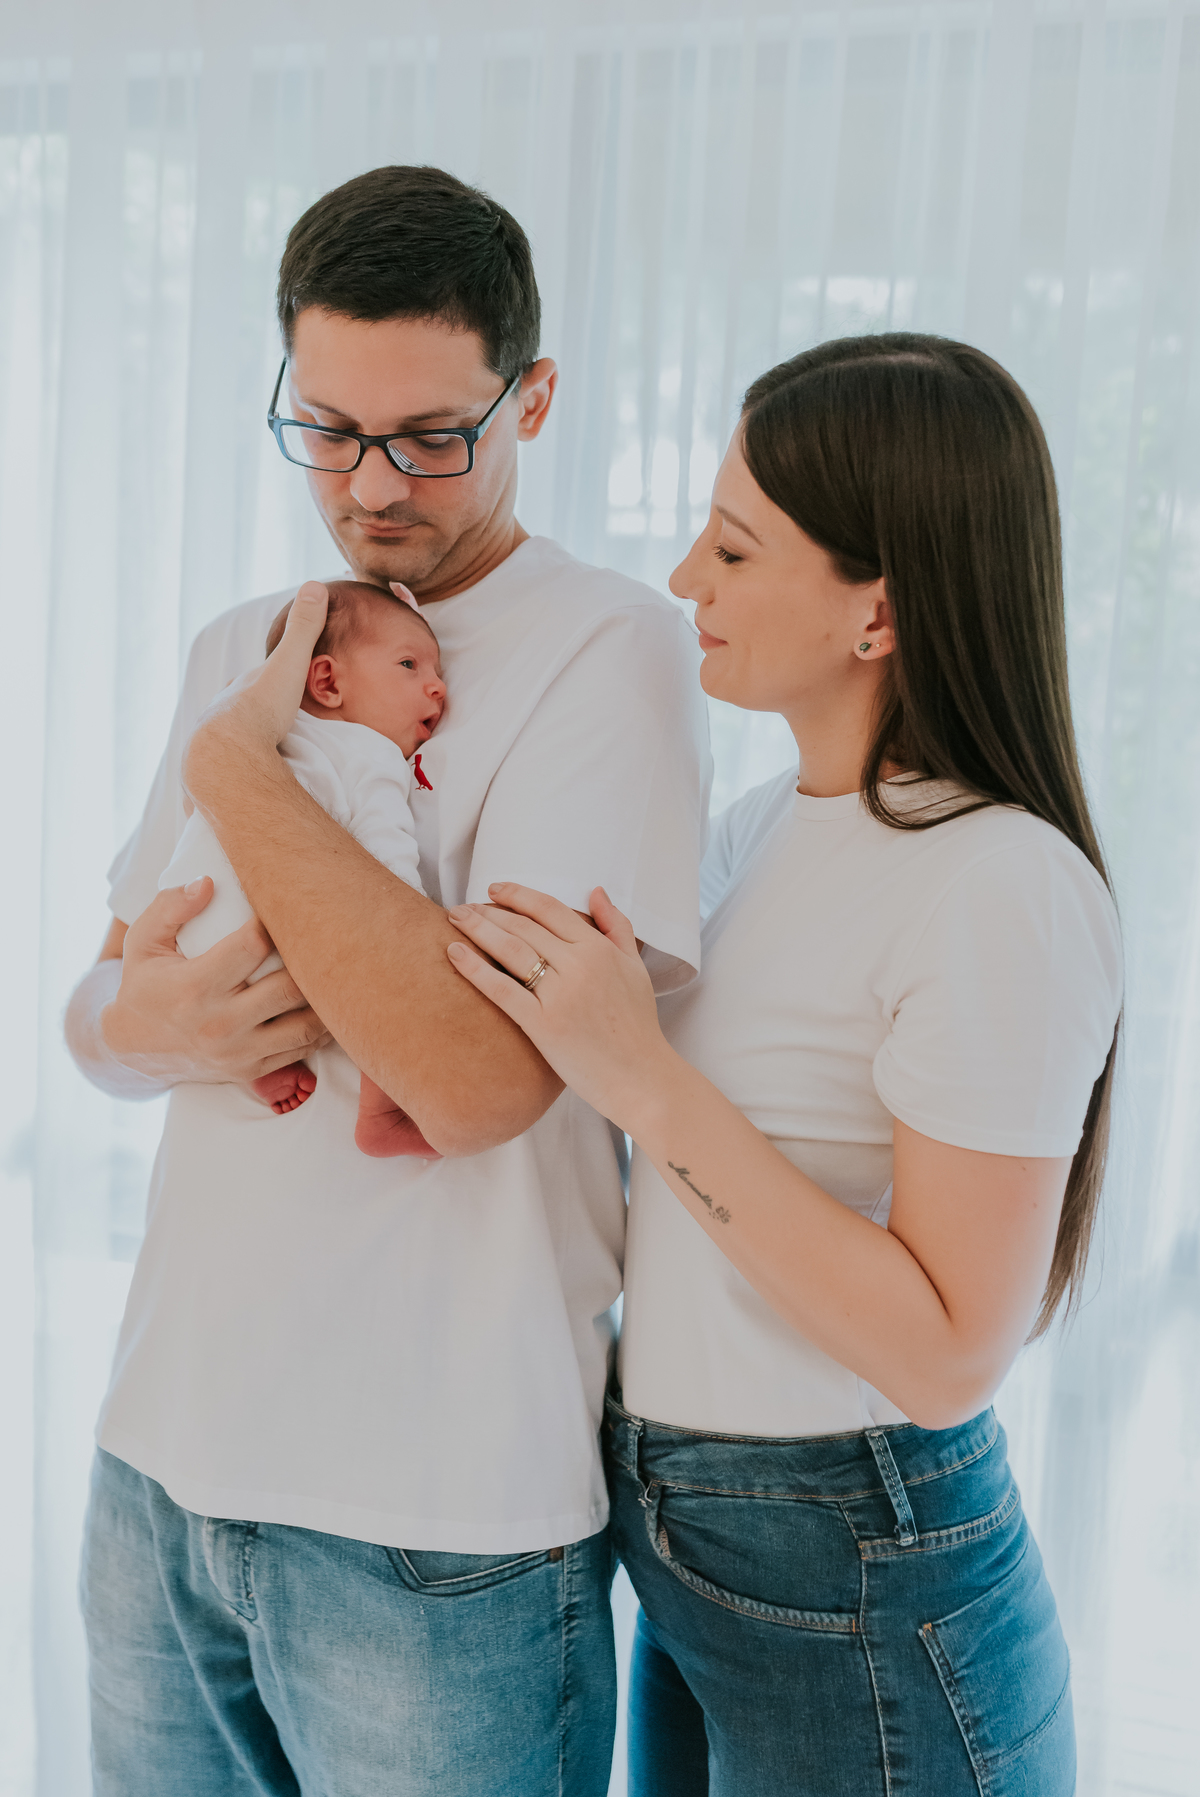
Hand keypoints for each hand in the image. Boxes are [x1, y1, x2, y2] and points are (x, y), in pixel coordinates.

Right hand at [101, 880, 332, 1084]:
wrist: (135, 1049)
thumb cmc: (145, 985)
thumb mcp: (143, 942)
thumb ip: (170, 907)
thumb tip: (208, 883)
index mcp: (195, 987)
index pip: (251, 948)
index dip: (273, 922)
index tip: (282, 907)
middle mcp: (220, 1024)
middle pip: (289, 988)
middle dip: (310, 960)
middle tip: (324, 935)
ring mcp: (239, 1052)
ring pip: (305, 1025)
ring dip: (325, 998)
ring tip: (334, 970)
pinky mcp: (251, 1069)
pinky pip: (301, 1050)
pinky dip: (320, 1027)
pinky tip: (325, 1003)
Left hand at [183, 580, 328, 802]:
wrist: (226, 757)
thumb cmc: (259, 710)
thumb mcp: (288, 665)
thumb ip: (304, 630)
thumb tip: (316, 584)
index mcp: (233, 693)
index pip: (247, 686)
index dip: (262, 688)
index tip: (276, 694)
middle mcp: (213, 719)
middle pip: (232, 719)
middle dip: (246, 724)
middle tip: (267, 734)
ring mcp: (205, 753)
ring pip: (222, 752)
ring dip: (236, 757)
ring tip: (254, 768)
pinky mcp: (203, 787)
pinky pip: (215, 788)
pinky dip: (224, 790)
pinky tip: (232, 800)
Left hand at [445, 884, 674, 1131]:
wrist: (641, 1077)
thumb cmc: (637, 1027)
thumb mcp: (636, 968)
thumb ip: (616, 927)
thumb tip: (595, 891)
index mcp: (600, 949)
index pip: (549, 909)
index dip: (517, 895)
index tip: (493, 890)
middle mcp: (580, 965)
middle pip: (523, 926)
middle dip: (487, 912)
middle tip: (461, 908)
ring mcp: (561, 995)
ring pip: (510, 949)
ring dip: (478, 929)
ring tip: (454, 920)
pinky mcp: (544, 1025)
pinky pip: (502, 990)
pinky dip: (475, 968)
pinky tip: (454, 953)